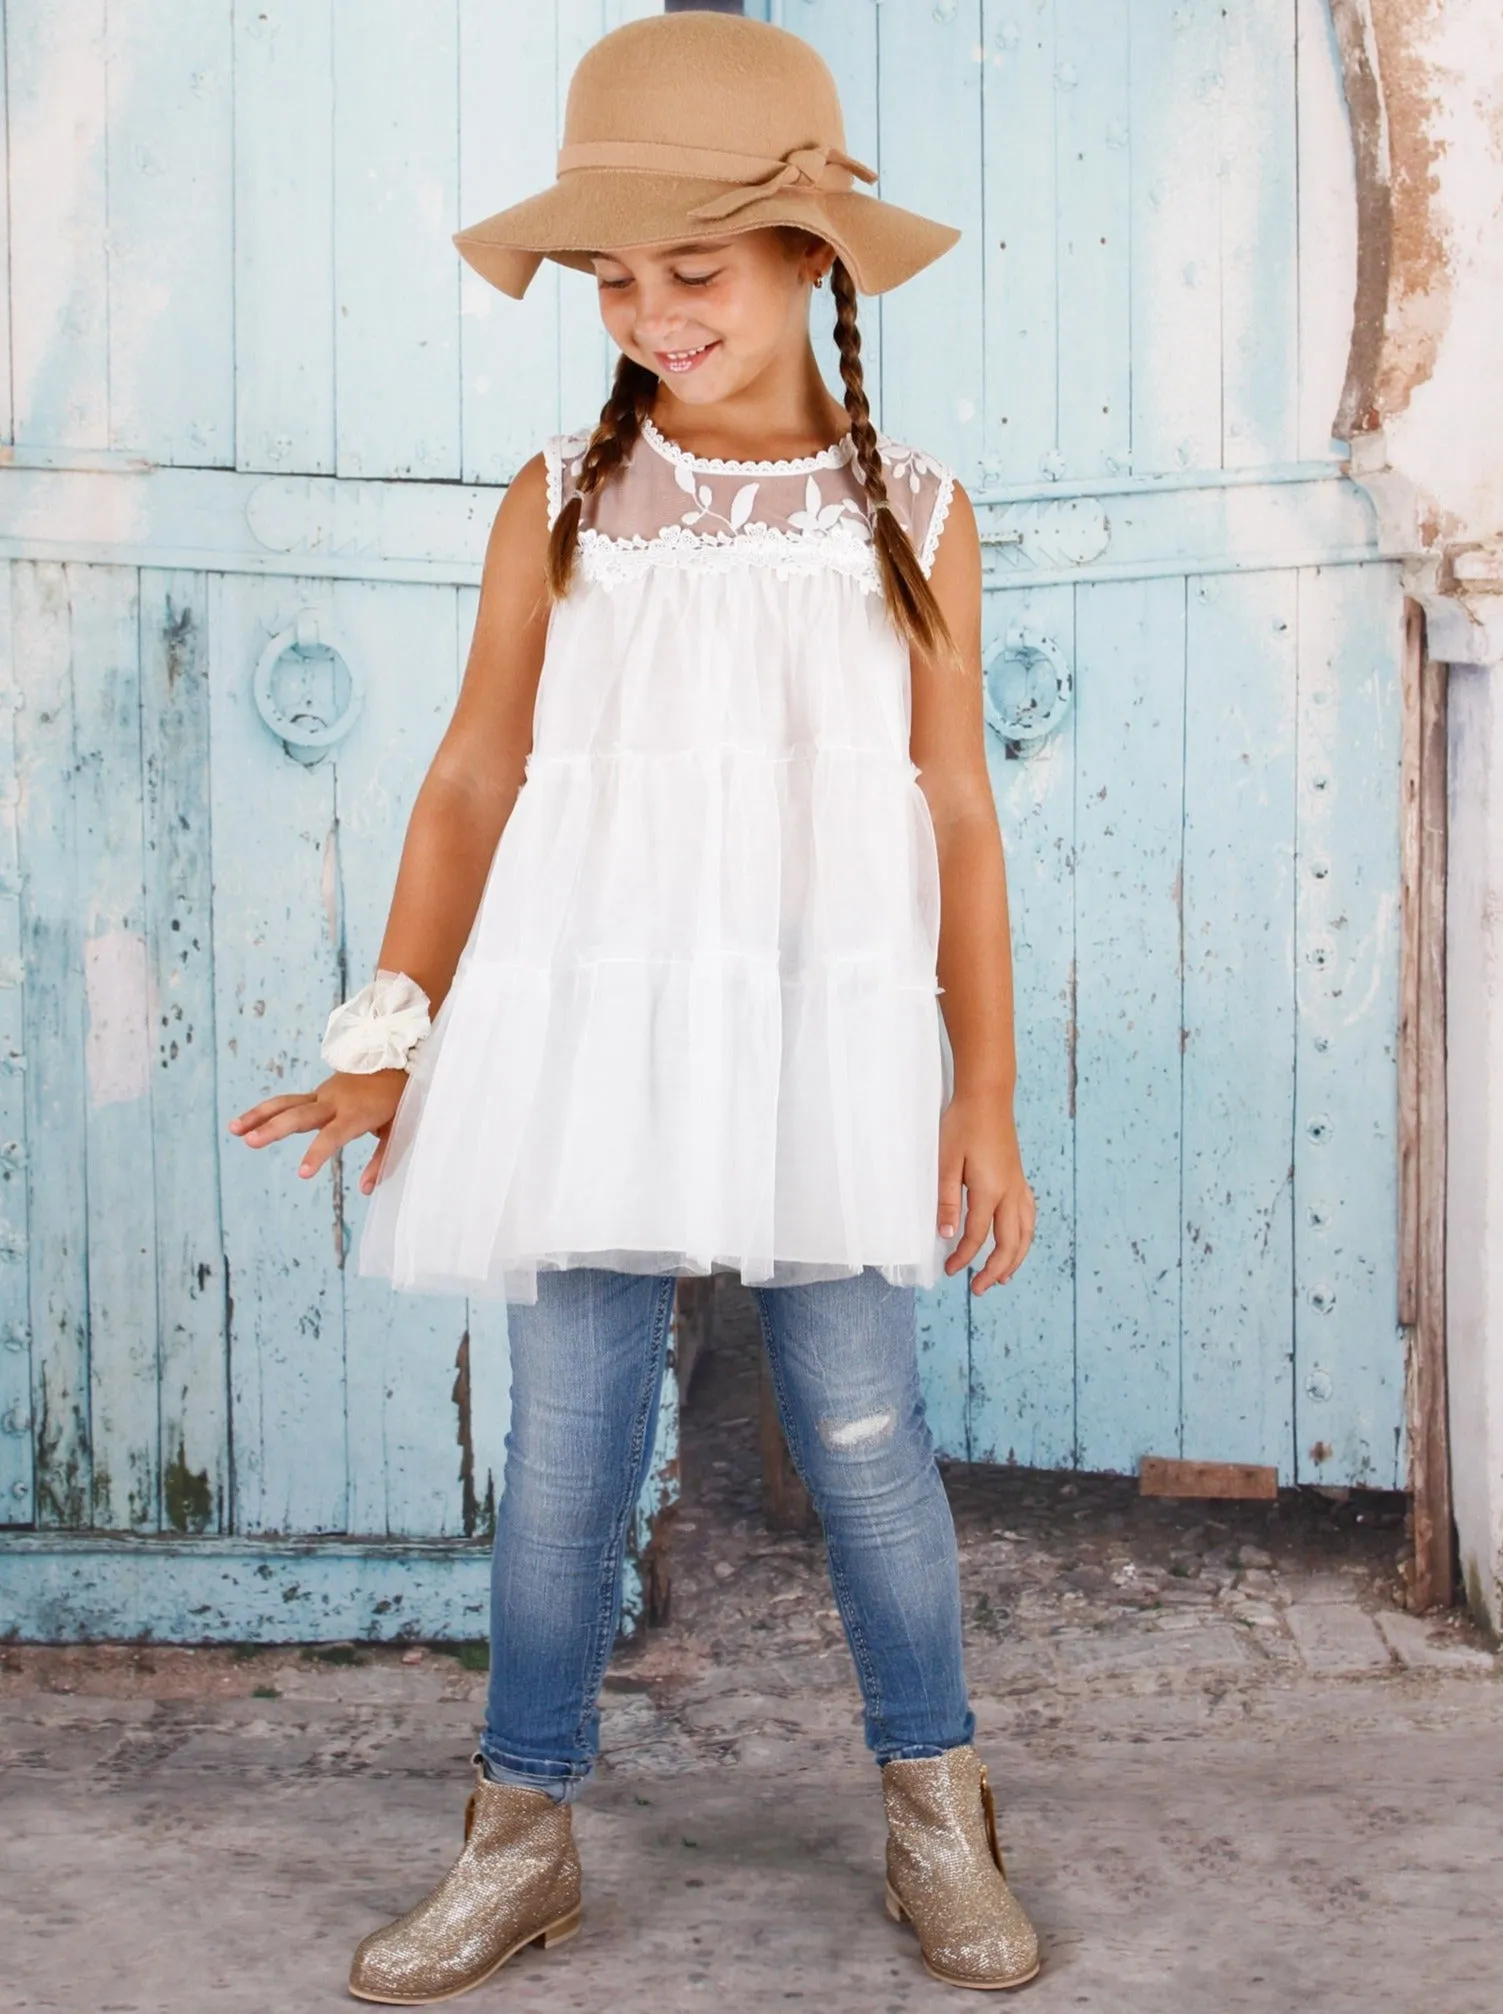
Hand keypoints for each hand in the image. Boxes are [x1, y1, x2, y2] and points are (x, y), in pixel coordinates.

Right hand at [228, 1068, 407, 1195]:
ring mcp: (323, 1094)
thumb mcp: (397, 1130)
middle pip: (300, 1115)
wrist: (396, 1060)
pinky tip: (244, 1123)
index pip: (334, 1135)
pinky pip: (287, 1101)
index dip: (318, 1153)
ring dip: (259, 1116)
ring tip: (233, 1130)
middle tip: (251, 1142)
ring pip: (286, 1103)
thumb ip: (381, 1160)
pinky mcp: (317, 1093)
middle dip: (275, 1129)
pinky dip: (266, 1111)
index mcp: (357, 1112)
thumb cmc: (397, 1100)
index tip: (302, 1173)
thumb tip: (365, 1189)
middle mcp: (335, 1101)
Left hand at [936, 1085, 1035, 1293]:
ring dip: (1016, 1258)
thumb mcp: (946, 1162)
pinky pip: (1029, 1215)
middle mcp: (1010, 1192)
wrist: (987, 1096)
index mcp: (990, 1190)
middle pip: (1010, 1243)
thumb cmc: (963, 1124)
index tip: (950, 1270)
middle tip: (980, 1288)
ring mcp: (1018, 1185)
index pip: (977, 1235)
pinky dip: (1025, 1235)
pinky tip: (1018, 1240)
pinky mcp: (1019, 1177)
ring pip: (1026, 1232)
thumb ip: (946, 1200)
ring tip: (1004, 1276)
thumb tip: (946, 1234)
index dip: (963, 1257)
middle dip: (996, 1270)